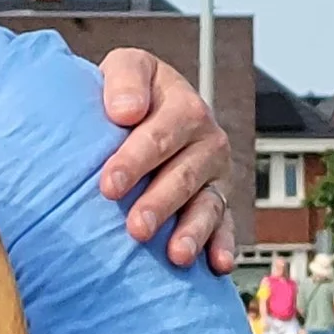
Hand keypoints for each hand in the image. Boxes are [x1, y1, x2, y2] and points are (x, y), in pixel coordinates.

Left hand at [94, 49, 237, 272]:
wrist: (140, 111)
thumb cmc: (128, 94)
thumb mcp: (126, 67)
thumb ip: (126, 79)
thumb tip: (126, 111)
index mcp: (184, 106)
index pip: (161, 134)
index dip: (135, 160)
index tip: (108, 185)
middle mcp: (207, 140)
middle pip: (184, 176)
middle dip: (160, 203)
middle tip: (135, 228)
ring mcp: (214, 175)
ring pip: (207, 206)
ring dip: (192, 231)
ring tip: (176, 255)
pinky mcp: (218, 202)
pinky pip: (225, 227)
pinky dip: (223, 246)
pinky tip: (218, 266)